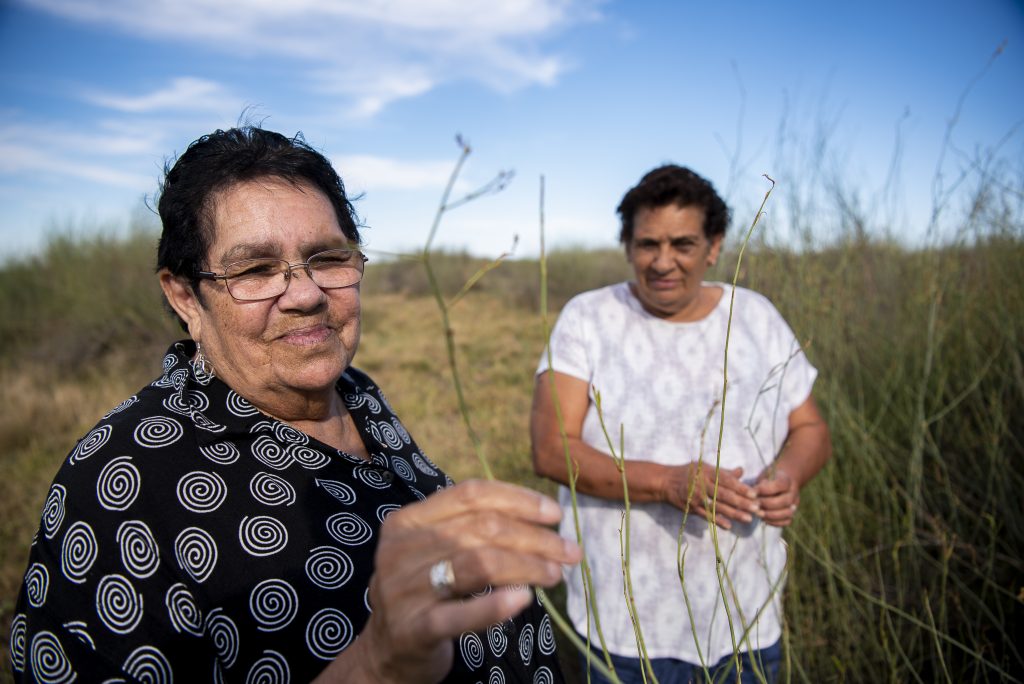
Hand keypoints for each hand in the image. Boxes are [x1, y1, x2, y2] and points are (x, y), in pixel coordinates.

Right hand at [318, 480, 581, 683]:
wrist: (387, 651)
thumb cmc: (424, 591)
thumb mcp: (435, 550)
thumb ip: (472, 529)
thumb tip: (542, 517)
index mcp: (408, 520)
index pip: (471, 494)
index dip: (518, 500)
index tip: (554, 514)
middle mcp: (402, 549)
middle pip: (482, 529)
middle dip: (535, 538)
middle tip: (569, 551)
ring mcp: (405, 589)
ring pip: (479, 564)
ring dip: (528, 566)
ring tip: (556, 574)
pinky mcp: (414, 629)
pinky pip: (461, 614)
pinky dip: (496, 605)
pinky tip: (525, 598)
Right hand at [664, 463, 760, 529]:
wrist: (666, 482)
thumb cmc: (689, 472)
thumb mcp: (705, 467)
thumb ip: (724, 472)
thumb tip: (742, 471)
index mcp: (707, 472)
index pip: (726, 480)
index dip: (740, 487)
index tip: (754, 494)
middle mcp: (701, 484)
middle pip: (724, 495)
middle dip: (741, 503)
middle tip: (756, 509)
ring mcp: (696, 497)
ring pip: (717, 507)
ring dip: (734, 514)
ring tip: (748, 519)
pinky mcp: (691, 508)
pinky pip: (706, 515)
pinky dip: (718, 521)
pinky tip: (729, 526)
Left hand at [755, 467, 799, 526]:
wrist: (779, 483)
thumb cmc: (767, 479)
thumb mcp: (763, 476)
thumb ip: (760, 484)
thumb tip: (752, 494)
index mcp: (786, 480)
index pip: (779, 485)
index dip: (764, 489)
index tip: (751, 492)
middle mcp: (793, 493)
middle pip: (784, 501)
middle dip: (766, 504)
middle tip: (753, 505)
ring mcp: (794, 504)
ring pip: (787, 513)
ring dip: (770, 515)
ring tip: (757, 513)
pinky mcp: (792, 514)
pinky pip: (786, 521)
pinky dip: (775, 522)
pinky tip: (764, 518)